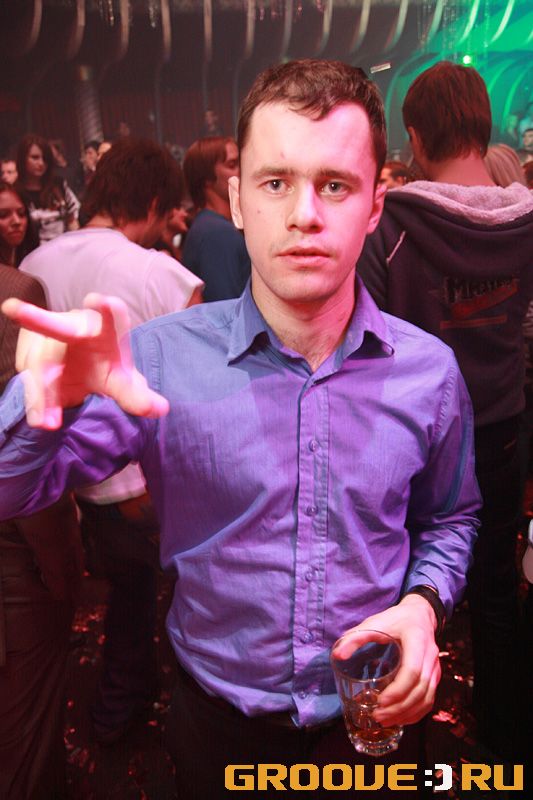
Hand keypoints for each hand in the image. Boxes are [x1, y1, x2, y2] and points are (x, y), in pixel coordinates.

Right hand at [1, 292, 168, 429]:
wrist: (76, 364)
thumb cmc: (102, 365)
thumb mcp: (120, 383)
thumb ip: (136, 396)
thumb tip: (162, 409)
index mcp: (105, 329)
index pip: (111, 315)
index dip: (106, 308)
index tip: (98, 300)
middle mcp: (73, 326)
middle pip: (54, 326)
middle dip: (34, 317)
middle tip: (12, 308)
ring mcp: (46, 337)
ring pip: (39, 365)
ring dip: (41, 395)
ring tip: (49, 424)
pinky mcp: (28, 351)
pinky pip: (28, 379)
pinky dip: (35, 401)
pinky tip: (43, 418)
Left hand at [336, 595, 440, 725]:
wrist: (419, 615)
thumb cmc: (395, 619)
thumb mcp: (375, 622)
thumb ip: (356, 637)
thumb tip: (337, 655)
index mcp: (417, 640)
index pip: (413, 670)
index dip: (398, 689)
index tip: (380, 701)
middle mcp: (430, 656)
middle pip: (421, 688)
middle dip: (400, 707)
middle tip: (378, 715)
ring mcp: (435, 667)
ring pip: (427, 697)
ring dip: (407, 713)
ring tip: (385, 720)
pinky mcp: (435, 675)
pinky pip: (430, 699)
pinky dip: (416, 712)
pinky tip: (400, 719)